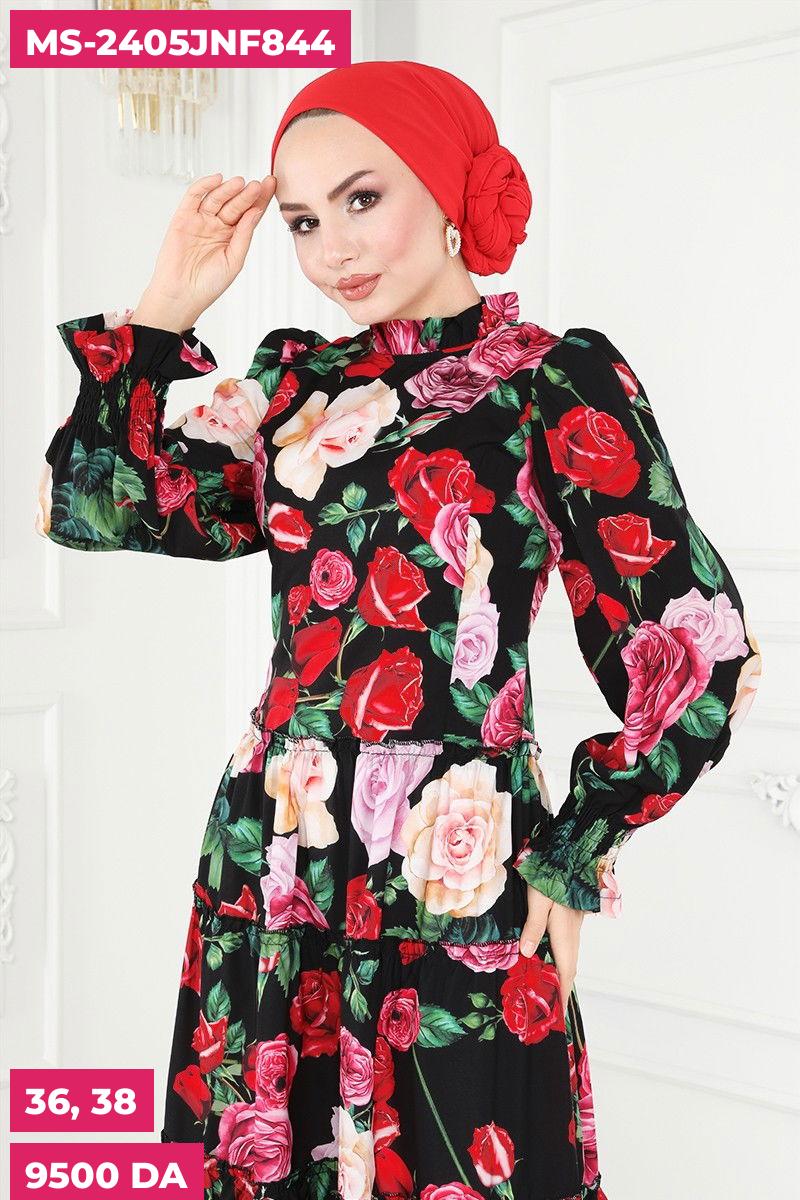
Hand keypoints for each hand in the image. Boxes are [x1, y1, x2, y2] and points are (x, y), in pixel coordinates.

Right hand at [132, 172, 277, 331]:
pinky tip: (217, 180)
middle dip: (247, 194)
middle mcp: (218, 226)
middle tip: (258, 185)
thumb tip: (255, 212)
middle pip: (235, 204)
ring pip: (217, 198)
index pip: (249, 214)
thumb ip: (244, 235)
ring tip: (241, 183)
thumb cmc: (208, 284)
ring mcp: (201, 221)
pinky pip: (194, 197)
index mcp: (233, 237)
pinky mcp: (183, 218)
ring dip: (229, 189)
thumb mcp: (234, 260)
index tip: (271, 185)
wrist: (181, 295)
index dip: (260, 200)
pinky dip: (204, 186)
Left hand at [520, 883, 584, 1012]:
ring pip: (567, 957)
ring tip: (547, 992)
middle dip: (561, 990)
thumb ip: (534, 925)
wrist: (569, 852)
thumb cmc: (552, 872)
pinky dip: (558, 960)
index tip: (558, 1016)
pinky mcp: (569, 918)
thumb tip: (527, 954)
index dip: (562, 994)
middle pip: (568, 968)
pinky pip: (564, 946)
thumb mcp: (539, 898)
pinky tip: (547, 960)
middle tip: (550, 1011)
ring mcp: (572, 926)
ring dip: (560, 976)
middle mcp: (572, 933)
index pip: (566, 972)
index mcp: (565, 933)